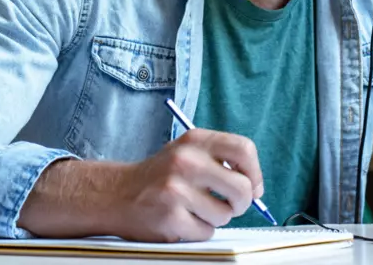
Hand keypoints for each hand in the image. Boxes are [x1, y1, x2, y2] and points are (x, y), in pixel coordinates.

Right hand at [113, 128, 263, 241]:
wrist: (116, 193)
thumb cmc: (160, 175)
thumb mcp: (188, 152)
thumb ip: (221, 160)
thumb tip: (255, 187)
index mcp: (195, 141)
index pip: (244, 149)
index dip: (255, 172)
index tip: (253, 186)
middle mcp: (186, 161)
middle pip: (242, 187)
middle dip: (242, 203)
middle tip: (231, 206)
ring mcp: (177, 189)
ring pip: (225, 214)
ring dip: (216, 218)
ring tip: (196, 210)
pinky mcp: (170, 217)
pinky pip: (206, 232)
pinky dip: (199, 231)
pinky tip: (183, 219)